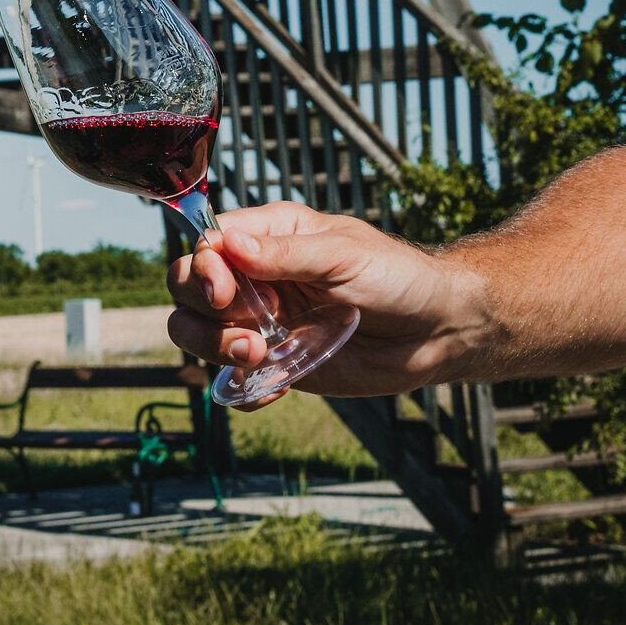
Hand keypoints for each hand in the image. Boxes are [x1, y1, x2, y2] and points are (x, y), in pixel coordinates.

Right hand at [166, 204, 486, 401]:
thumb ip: (286, 255)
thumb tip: (227, 244)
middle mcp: (258, 277)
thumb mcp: (345, 256)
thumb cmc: (399, 277)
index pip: (208, 243)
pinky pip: (235, 378)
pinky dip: (241, 388)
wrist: (438, 332)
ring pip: (198, 332)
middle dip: (204, 310)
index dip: (204, 267)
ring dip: (214, 347)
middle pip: (187, 287)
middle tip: (252, 325)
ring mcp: (265, 322)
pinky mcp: (278, 363)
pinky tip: (275, 387)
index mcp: (271, 236)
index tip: (226, 290)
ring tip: (260, 356)